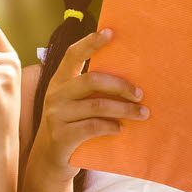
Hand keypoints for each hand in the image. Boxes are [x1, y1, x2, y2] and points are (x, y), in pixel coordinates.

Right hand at [27, 28, 148, 179]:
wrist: (49, 159)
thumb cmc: (70, 126)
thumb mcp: (74, 104)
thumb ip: (90, 91)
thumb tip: (130, 80)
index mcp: (59, 82)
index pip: (72, 56)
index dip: (90, 43)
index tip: (110, 32)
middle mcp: (55, 95)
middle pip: (91, 80)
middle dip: (121, 86)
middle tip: (141, 94)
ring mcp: (56, 116)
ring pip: (97, 106)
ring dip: (124, 110)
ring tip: (142, 114)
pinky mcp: (62, 136)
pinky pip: (92, 127)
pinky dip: (110, 127)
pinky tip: (120, 129)